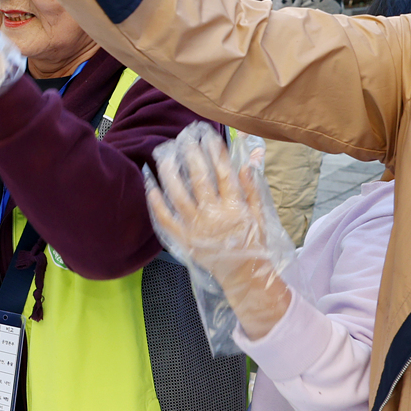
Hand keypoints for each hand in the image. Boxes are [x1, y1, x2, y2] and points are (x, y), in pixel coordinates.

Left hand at [143, 123, 293, 338]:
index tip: (208, 135)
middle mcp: (214, 216)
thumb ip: (254, 186)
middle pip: (199, 179)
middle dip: (191, 155)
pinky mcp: (184, 240)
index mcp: (235, 208)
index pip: (224, 173)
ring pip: (178, 195)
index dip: (215, 152)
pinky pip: (166, 219)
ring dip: (169, 172)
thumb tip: (250, 158)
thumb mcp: (260, 214)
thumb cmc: (253, 242)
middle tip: (184, 137)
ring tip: (164, 154)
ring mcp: (196, 228)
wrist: (244, 275)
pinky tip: (149, 184)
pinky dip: (155, 202)